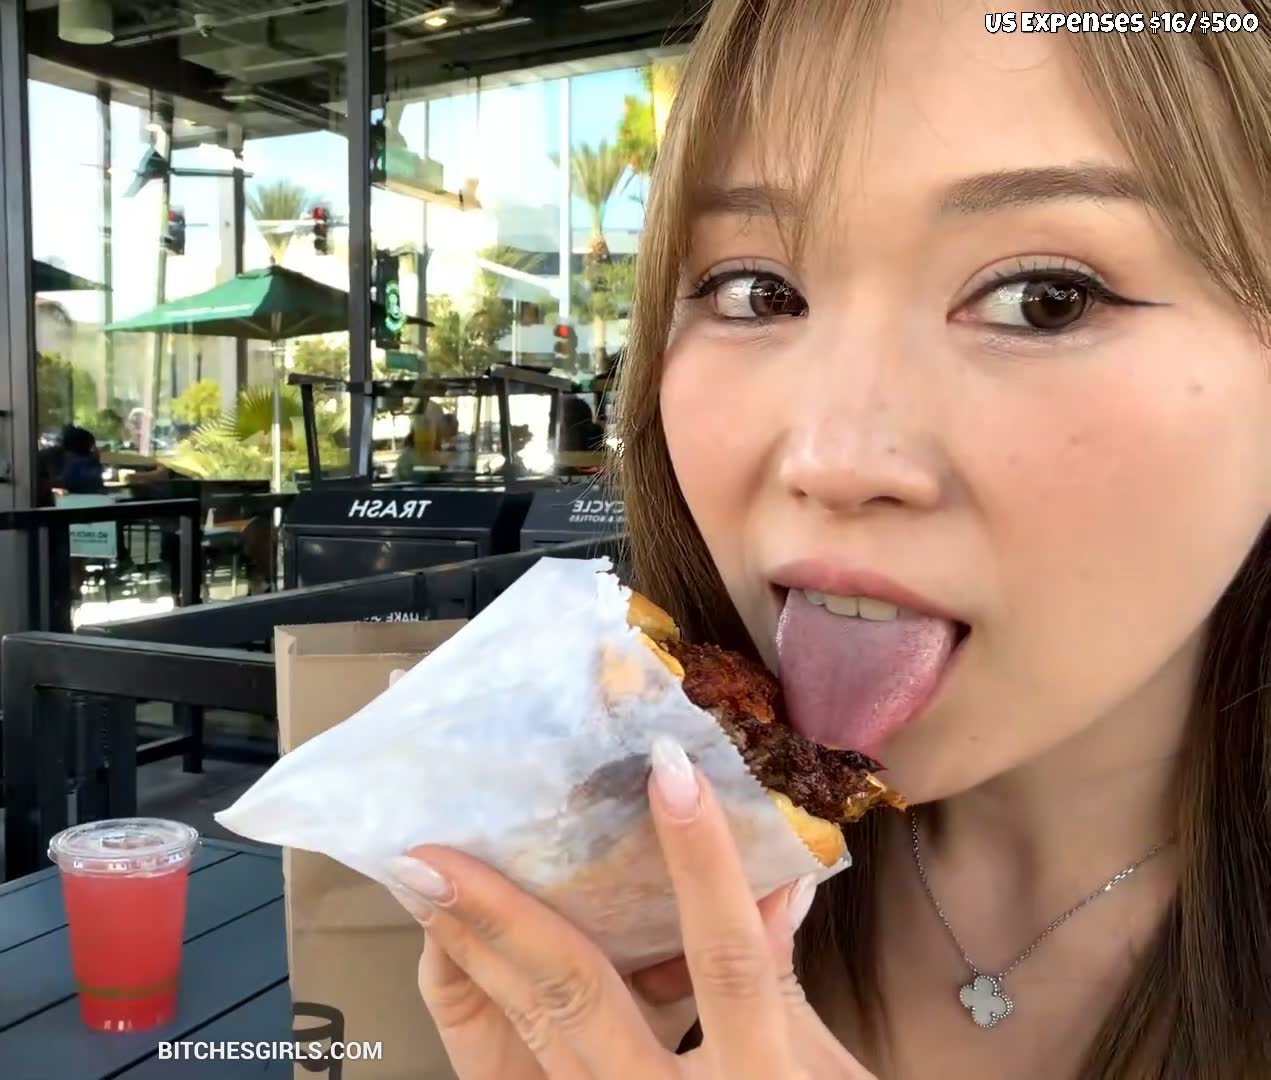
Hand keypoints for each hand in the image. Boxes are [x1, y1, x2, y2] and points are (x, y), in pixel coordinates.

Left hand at [384, 736, 875, 1078]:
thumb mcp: (828, 1076)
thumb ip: (782, 981)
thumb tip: (775, 875)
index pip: (726, 961)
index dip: (702, 866)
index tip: (670, 772)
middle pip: (576, 998)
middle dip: (503, 918)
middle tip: (435, 851)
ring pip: (531, 1032)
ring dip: (474, 954)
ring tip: (426, 886)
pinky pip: (525, 1062)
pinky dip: (490, 1001)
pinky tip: (460, 951)